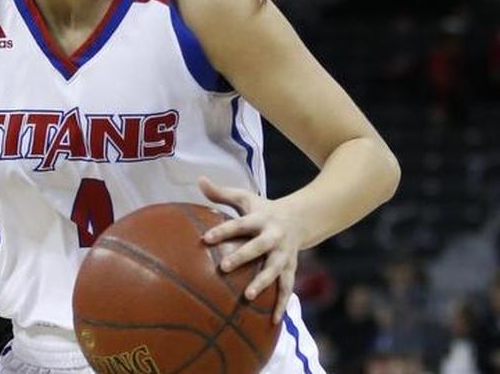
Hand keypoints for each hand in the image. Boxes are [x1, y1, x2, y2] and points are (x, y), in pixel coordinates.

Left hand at [198, 176, 303, 322]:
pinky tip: (273, 320)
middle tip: (224, 267)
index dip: (223, 230)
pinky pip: (287, 287)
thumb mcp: (245, 198)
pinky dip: (282, 304)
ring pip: (275, 269)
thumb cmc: (263, 209)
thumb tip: (199, 179)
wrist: (301, 218)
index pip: (239, 224)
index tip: (205, 238)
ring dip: (263, 283)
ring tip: (249, 297)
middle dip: (243, 256)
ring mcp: (284, 253)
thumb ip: (221, 193)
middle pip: (259, 246)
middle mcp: (274, 236)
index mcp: (260, 218)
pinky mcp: (291, 268)